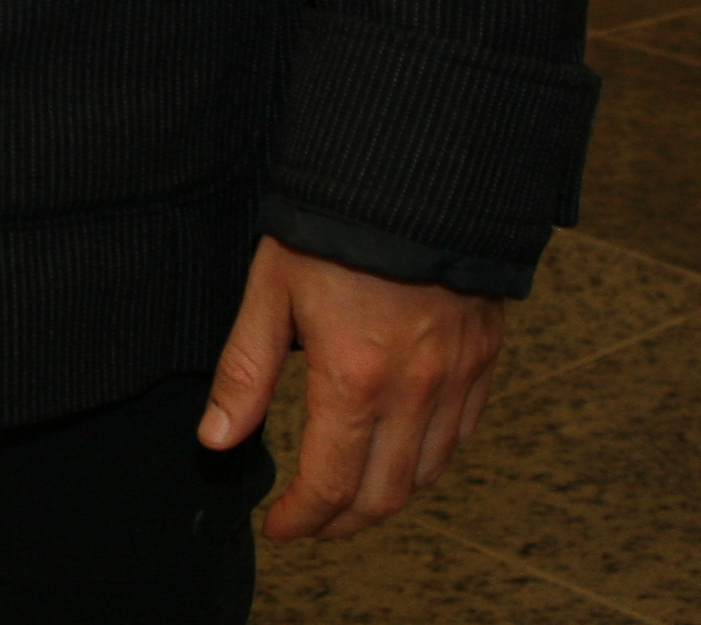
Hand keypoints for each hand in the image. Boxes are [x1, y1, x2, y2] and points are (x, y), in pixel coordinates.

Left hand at [198, 233, 502, 541]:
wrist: (415, 174)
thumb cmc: (333, 226)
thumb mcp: (271, 291)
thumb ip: (246, 372)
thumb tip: (216, 440)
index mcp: (354, 379)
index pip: (328, 485)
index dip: (300, 520)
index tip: (277, 526)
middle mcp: (414, 391)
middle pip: (382, 495)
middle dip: (340, 523)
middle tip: (309, 522)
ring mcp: (457, 378)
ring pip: (427, 474)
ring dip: (385, 498)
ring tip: (347, 495)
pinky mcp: (484, 359)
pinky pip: (461, 435)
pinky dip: (428, 461)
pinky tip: (398, 453)